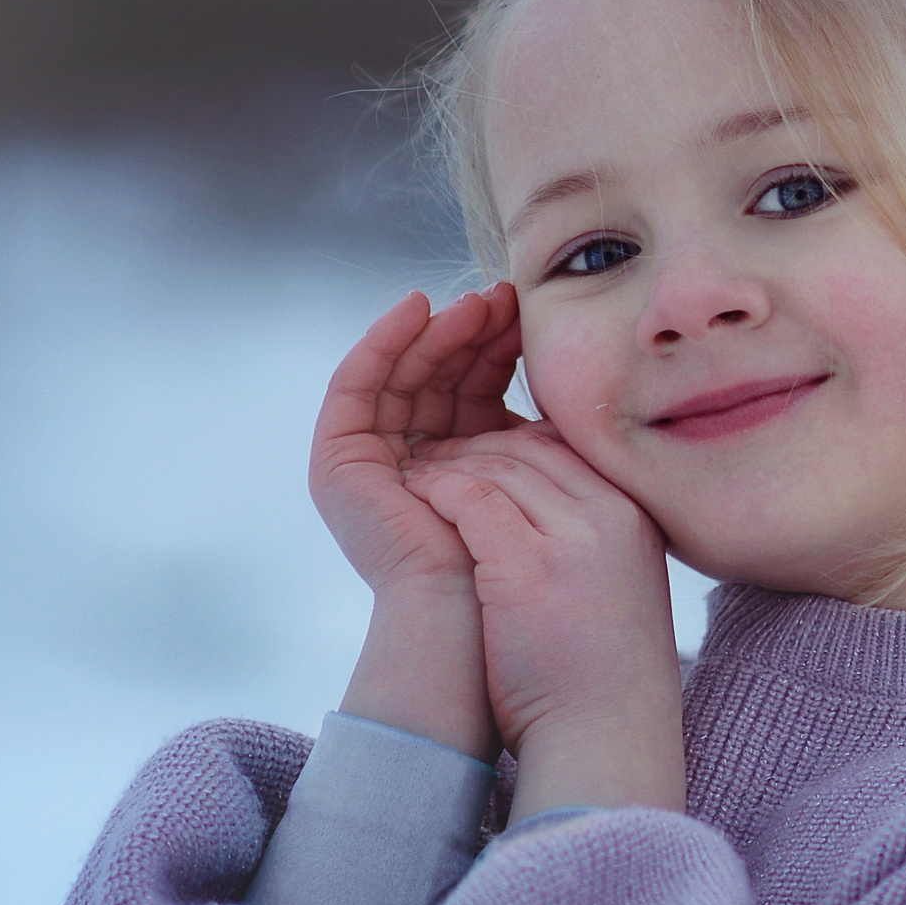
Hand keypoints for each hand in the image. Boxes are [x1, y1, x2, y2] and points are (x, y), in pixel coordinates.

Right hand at [311, 286, 522, 597]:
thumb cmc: (518, 557)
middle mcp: (411, 460)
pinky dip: (382, 341)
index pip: (474, 389)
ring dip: (434, 329)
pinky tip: (416, 307)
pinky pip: (356, 383)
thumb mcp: (536, 472)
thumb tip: (568, 371)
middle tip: (504, 295)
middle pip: (435, 376)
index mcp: (459, 465)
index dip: (498, 347)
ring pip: (400, 372)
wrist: (475, 609)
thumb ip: (537, 426)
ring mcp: (370, 461)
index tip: (528, 310)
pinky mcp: (337, 460)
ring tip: (472, 300)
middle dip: (468, 331)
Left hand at [400, 422, 684, 814]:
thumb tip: (541, 517)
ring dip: (449, 464)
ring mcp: (575, 538)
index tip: (477, 454)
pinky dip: (436, 490)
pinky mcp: (528, 566)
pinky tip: (411, 495)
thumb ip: (589, 544)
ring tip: (413, 474)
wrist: (608, 737)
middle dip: (476, 446)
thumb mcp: (616, 590)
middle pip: (533, 448)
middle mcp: (613, 517)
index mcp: (637, 518)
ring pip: (499, 466)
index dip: (514, 444)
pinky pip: (471, 499)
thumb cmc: (602, 679)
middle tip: (432, 456)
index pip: (568, 450)